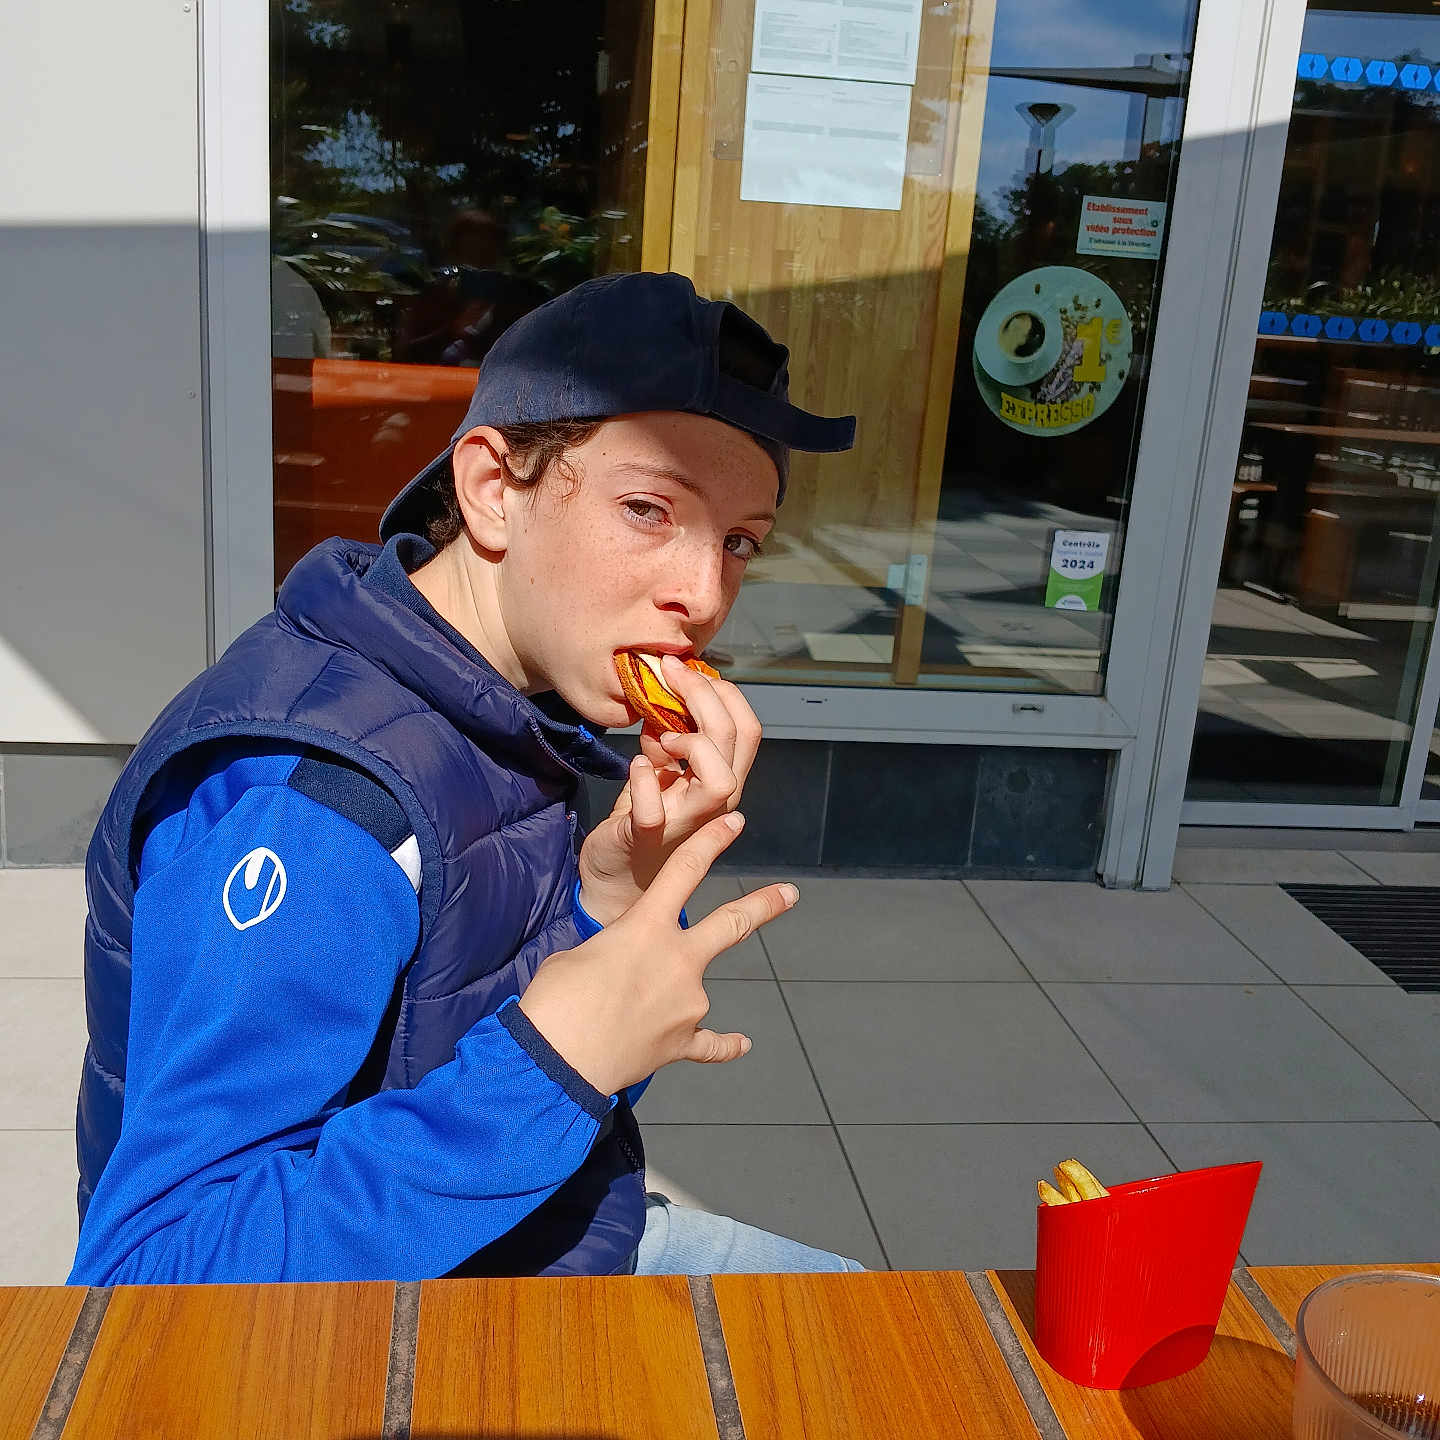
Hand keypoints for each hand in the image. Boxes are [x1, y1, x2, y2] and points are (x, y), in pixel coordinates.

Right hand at [521, 813, 797, 1096]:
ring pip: (700, 990)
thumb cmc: (555, 1001)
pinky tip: (743, 1044)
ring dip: (679, 995)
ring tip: (637, 1012)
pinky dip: (725, 1044)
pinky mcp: (682, 1043)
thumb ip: (610, 951)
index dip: (712, 840)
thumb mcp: (576, 956)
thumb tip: (618, 970)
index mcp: (646, 927)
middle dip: (764, 905)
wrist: (556, 1062)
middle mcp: (678, 961)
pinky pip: (711, 1043)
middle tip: (790, 894)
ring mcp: (687, 1004)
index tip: (736, 821)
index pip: (685, 869)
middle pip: (731, 923)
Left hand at [577, 655, 761, 923]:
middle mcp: (714, 805)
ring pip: (719, 782)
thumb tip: (665, 705)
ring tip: (663, 734)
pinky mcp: (646, 839)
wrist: (615, 880)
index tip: (688, 669)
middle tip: (671, 673)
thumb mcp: (661, 773)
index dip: (724, 692)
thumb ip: (669, 743)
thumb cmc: (642, 822)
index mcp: (721, 782)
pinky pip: (654, 812)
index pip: (748, 729)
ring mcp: (684, 824)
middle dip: (706, 697)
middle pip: (737, 741)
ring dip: (694, 744)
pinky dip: (643, 782)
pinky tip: (635, 766)